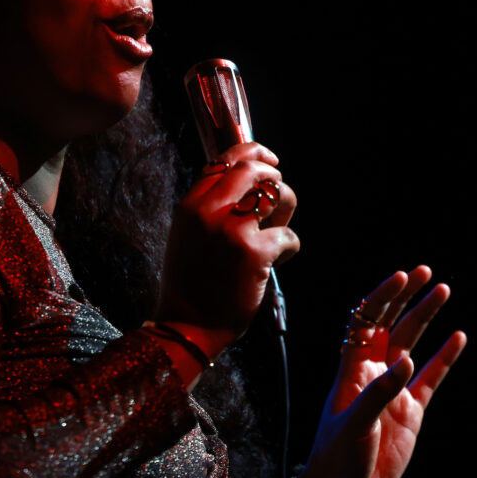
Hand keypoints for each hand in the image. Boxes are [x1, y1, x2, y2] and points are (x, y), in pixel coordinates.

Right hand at [156, 143, 299, 351]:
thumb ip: (209, 208)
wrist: (187, 325)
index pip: (224, 159)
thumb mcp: (188, 236)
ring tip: (276, 231)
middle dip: (274, 178)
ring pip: (276, 194)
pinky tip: (278, 263)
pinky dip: (290, 248)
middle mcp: (209, 210)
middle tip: (279, 197)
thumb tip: (245, 186)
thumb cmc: (190, 285)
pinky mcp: (255, 252)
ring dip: (286, 210)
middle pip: (253, 169)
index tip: (270, 160)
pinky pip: (289, 235)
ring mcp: (232, 230)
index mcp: (190, 205)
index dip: (253, 152)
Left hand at [296, 266, 465, 477]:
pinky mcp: (410, 412)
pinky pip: (431, 378)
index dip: (381, 298)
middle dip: (405, 298)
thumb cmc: (337, 456)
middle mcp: (372, 373)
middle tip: (425, 273)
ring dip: (425, 318)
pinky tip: (458, 337)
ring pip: (412, 344)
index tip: (401, 277)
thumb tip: (404, 362)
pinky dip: (444, 358)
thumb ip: (378, 394)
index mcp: (351, 370)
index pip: (365, 322)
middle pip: (390, 325)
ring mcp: (393, 390)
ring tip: (443, 290)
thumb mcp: (354, 424)